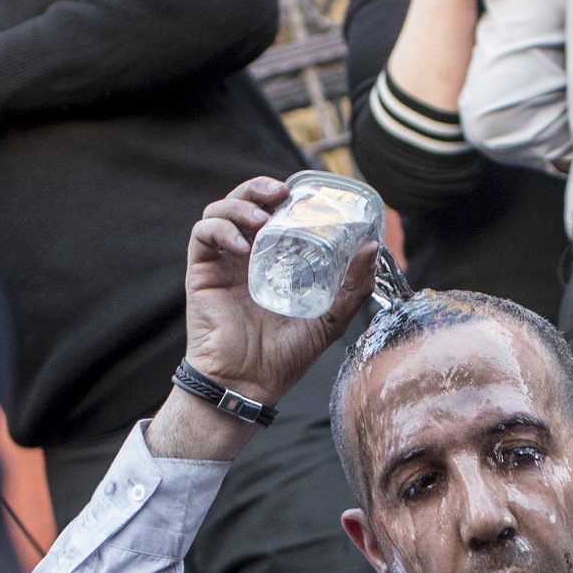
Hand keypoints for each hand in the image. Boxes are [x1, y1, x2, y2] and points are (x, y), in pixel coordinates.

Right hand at [149, 177, 378, 461]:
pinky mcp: (201, 272)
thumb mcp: (329, 318)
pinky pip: (202, 235)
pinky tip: (242, 244)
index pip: (274, 212)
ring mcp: (222, 262)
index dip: (284, 194)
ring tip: (261, 219)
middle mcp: (246, 256)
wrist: (248, 384)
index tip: (303, 190)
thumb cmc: (285, 356)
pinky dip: (220, 229)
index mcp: (273, 260)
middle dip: (259, 188)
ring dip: (239, 205)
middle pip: (245, 202)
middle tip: (279, 192)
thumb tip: (371, 247)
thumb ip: (352, 286)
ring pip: (219, 210)